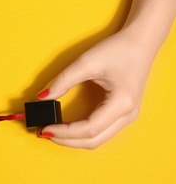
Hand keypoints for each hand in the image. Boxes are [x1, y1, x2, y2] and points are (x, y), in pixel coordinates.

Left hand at [36, 30, 154, 148]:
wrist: (141, 42)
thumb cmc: (119, 49)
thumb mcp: (87, 62)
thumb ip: (63, 81)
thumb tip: (42, 97)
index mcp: (122, 103)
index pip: (89, 129)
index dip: (64, 132)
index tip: (45, 129)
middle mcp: (127, 115)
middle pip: (93, 141)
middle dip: (66, 140)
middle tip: (44, 133)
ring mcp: (126, 117)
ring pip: (96, 140)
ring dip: (73, 139)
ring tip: (52, 132)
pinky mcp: (122, 115)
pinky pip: (100, 132)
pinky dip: (81, 134)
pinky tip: (66, 128)